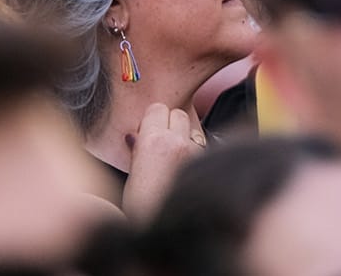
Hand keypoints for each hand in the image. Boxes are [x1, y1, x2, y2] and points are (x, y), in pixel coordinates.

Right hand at [122, 102, 207, 218]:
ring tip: (173, 157)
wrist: (167, 233)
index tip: (148, 131)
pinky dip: (195, 151)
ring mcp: (196, 152)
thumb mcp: (132, 178)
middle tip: (161, 143)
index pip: (157, 108)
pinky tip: (185, 169)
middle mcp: (178, 142)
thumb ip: (137, 151)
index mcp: (153, 143)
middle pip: (178, 113)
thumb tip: (133, 137)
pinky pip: (202, 146)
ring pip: (193, 128)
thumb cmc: (142, 211)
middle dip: (170, 124)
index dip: (152, 119)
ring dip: (185, 136)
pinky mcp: (208, 162)